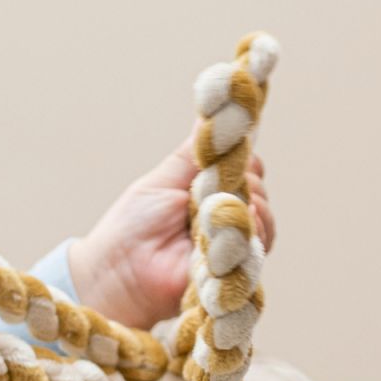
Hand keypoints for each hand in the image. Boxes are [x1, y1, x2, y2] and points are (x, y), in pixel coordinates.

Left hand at [67, 124, 274, 330]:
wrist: (117, 271)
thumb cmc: (131, 226)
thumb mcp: (162, 179)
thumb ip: (193, 152)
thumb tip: (217, 109)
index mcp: (207, 193)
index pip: (247, 168)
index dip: (241, 160)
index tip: (230, 152)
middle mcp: (223, 217)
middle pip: (259, 188)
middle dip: (241, 182)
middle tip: (206, 191)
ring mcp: (230, 244)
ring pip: (263, 216)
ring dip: (245, 205)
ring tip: (210, 210)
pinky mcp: (233, 270)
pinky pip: (258, 246)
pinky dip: (248, 231)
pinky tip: (228, 226)